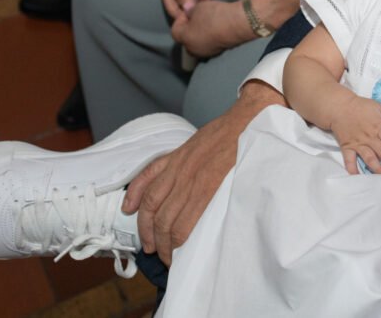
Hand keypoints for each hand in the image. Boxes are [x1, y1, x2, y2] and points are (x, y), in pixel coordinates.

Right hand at [122, 81, 284, 263]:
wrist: (249, 118)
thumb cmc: (252, 151)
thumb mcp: (245, 182)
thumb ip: (230, 203)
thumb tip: (223, 230)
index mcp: (206, 188)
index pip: (181, 228)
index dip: (175, 249)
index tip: (176, 261)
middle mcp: (187, 178)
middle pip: (164, 219)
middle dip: (160, 244)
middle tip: (164, 258)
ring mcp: (178, 165)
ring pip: (151, 201)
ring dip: (145, 226)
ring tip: (147, 244)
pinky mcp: (176, 155)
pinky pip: (149, 174)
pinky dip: (135, 191)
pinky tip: (129, 208)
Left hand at [171, 0, 251, 58]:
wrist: (238, 23)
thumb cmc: (215, 15)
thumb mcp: (197, 7)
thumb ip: (189, 11)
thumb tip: (189, 12)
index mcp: (184, 39)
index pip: (175, 29)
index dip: (181, 17)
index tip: (189, 9)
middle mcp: (193, 49)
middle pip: (186, 37)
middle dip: (190, 25)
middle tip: (197, 14)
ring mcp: (207, 52)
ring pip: (198, 40)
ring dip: (201, 30)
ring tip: (208, 17)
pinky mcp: (219, 51)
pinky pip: (210, 42)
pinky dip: (211, 34)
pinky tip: (217, 24)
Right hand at [328, 95, 380, 174]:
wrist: (338, 107)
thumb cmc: (359, 106)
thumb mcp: (377, 106)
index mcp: (378, 127)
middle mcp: (369, 138)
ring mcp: (358, 144)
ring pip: (370, 159)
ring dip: (378, 169)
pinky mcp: (347, 147)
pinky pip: (350, 161)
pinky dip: (353, 170)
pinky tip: (357, 177)